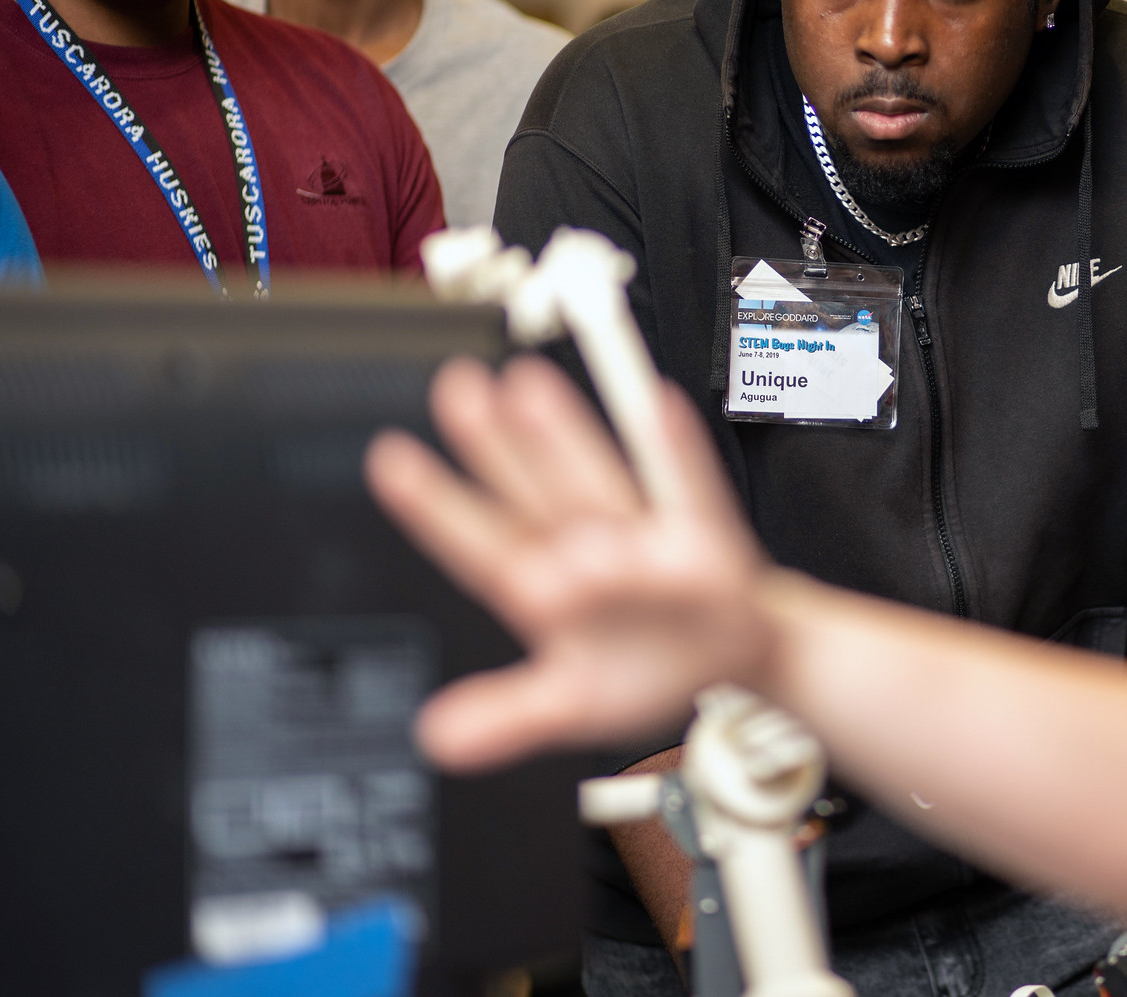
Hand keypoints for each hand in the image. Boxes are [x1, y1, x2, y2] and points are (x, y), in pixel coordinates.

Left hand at [365, 355, 773, 771]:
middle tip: (458, 391)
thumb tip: (436, 737)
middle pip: (535, 493)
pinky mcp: (709, 544)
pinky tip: (659, 410)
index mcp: (550, 586)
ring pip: (598, 482)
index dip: (436, 506)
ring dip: (567, 437)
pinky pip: (692, 495)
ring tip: (529, 389)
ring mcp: (647, 541)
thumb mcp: (572, 704)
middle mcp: (591, 549)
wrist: (736, 655)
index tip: (390, 461)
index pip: (484, 543)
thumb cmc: (649, 668)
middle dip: (496, 444)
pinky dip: (679, 454)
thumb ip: (507, 716)